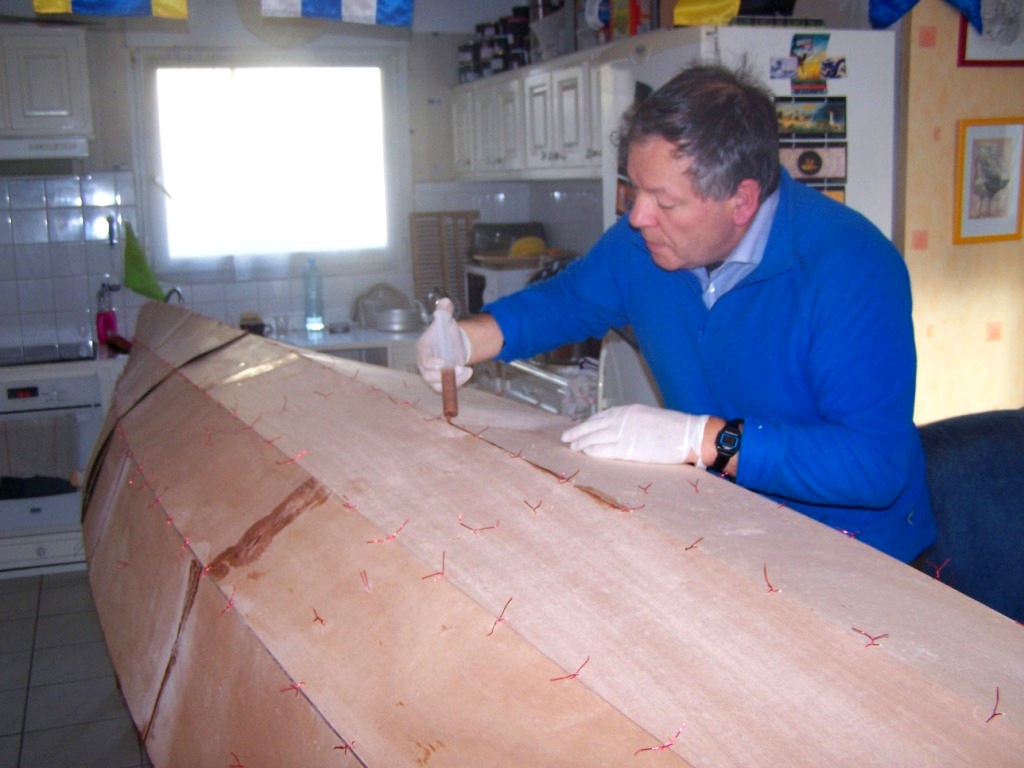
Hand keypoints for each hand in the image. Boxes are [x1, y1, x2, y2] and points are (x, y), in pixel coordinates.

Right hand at [416, 298, 471, 392]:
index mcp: (422, 348)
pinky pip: (444, 388)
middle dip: (444, 374)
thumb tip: (445, 302)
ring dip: (453, 380)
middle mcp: (423, 364)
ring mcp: (430, 375)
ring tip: (467, 371)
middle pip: (428, 375)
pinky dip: (456, 384)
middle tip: (460, 367)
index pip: (422, 358)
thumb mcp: (446, 320)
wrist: (451, 345)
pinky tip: (467, 373)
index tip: (442, 363)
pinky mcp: (438, 382)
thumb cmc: (445, 333)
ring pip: (437, 384)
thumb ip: (445, 311)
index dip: (430, 363)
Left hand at [561, 404, 709, 465]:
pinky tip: (585, 453)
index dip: (588, 423)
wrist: (688, 434)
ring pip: (594, 438)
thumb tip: (621, 428)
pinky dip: (592, 451)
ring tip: (573, 447)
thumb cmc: (674, 428)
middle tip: (566, 438)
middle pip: (593, 426)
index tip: (580, 426)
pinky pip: (603, 450)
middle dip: (578, 432)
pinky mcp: (627, 449)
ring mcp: (624, 434)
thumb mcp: (648, 417)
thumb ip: (632, 421)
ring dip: (581, 443)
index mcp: (628, 411)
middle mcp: (622, 420)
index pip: (601, 416)